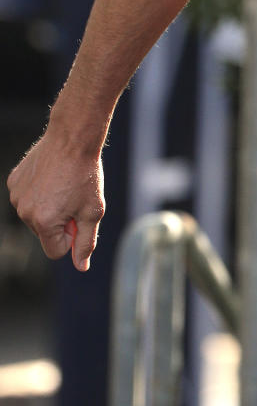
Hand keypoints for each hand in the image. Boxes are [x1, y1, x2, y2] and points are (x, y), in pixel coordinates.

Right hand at [6, 131, 105, 272]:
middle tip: (74, 198)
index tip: (79, 218)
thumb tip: (81, 267)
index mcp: (44, 222)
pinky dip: (39, 193)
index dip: (72, 238)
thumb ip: (86, 243)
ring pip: (35, 216)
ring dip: (49, 208)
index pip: (56, 251)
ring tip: (63, 186)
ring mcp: (16, 196)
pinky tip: (51, 177)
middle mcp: (25, 212)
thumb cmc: (86, 175)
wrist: (72, 138)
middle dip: (60, 223)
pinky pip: (27, 198)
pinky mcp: (14, 182)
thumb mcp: (93, 212)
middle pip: (45, 234)